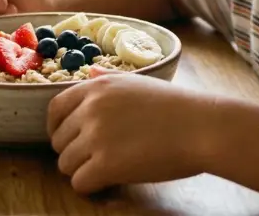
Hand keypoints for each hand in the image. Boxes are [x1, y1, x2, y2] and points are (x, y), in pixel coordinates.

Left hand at [47, 73, 218, 193]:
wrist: (203, 127)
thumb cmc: (178, 107)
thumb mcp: (139, 82)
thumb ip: (109, 79)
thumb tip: (92, 72)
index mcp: (98, 87)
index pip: (55, 109)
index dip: (56, 128)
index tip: (67, 140)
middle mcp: (91, 109)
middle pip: (59, 141)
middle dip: (74, 153)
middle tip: (96, 159)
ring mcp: (97, 136)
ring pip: (65, 164)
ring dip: (82, 171)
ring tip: (106, 171)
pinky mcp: (106, 164)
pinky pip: (79, 183)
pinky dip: (91, 187)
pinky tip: (109, 183)